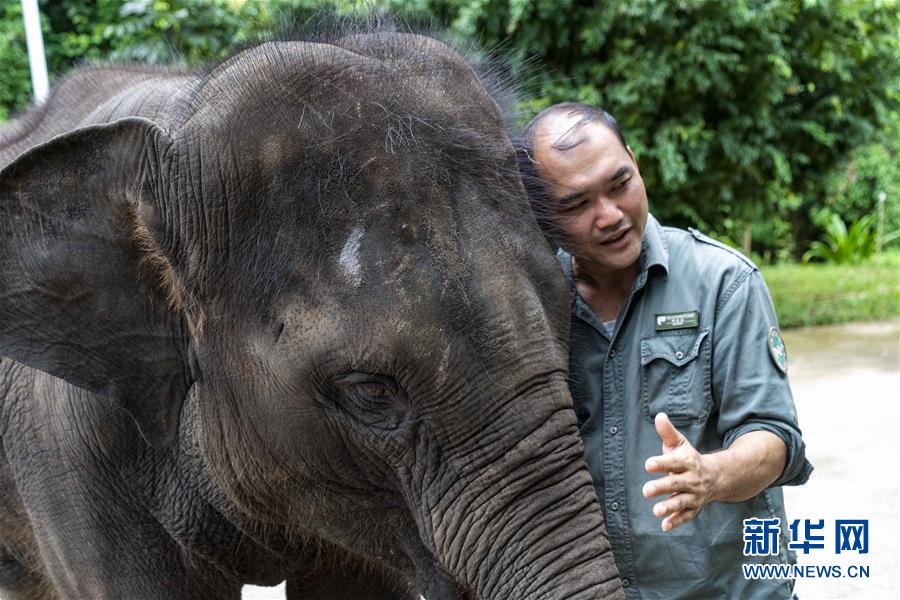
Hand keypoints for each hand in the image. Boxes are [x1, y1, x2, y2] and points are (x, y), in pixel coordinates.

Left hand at [642, 412, 719, 530]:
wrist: (716, 477)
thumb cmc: (689, 458)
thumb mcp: (680, 444)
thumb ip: (668, 432)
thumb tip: (659, 416)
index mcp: (687, 462)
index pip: (673, 462)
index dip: (661, 463)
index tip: (647, 465)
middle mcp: (692, 479)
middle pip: (676, 484)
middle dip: (661, 487)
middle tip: (645, 490)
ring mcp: (694, 495)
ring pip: (681, 502)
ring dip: (669, 507)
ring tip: (655, 511)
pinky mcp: (694, 508)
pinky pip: (686, 516)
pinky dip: (676, 521)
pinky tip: (664, 526)